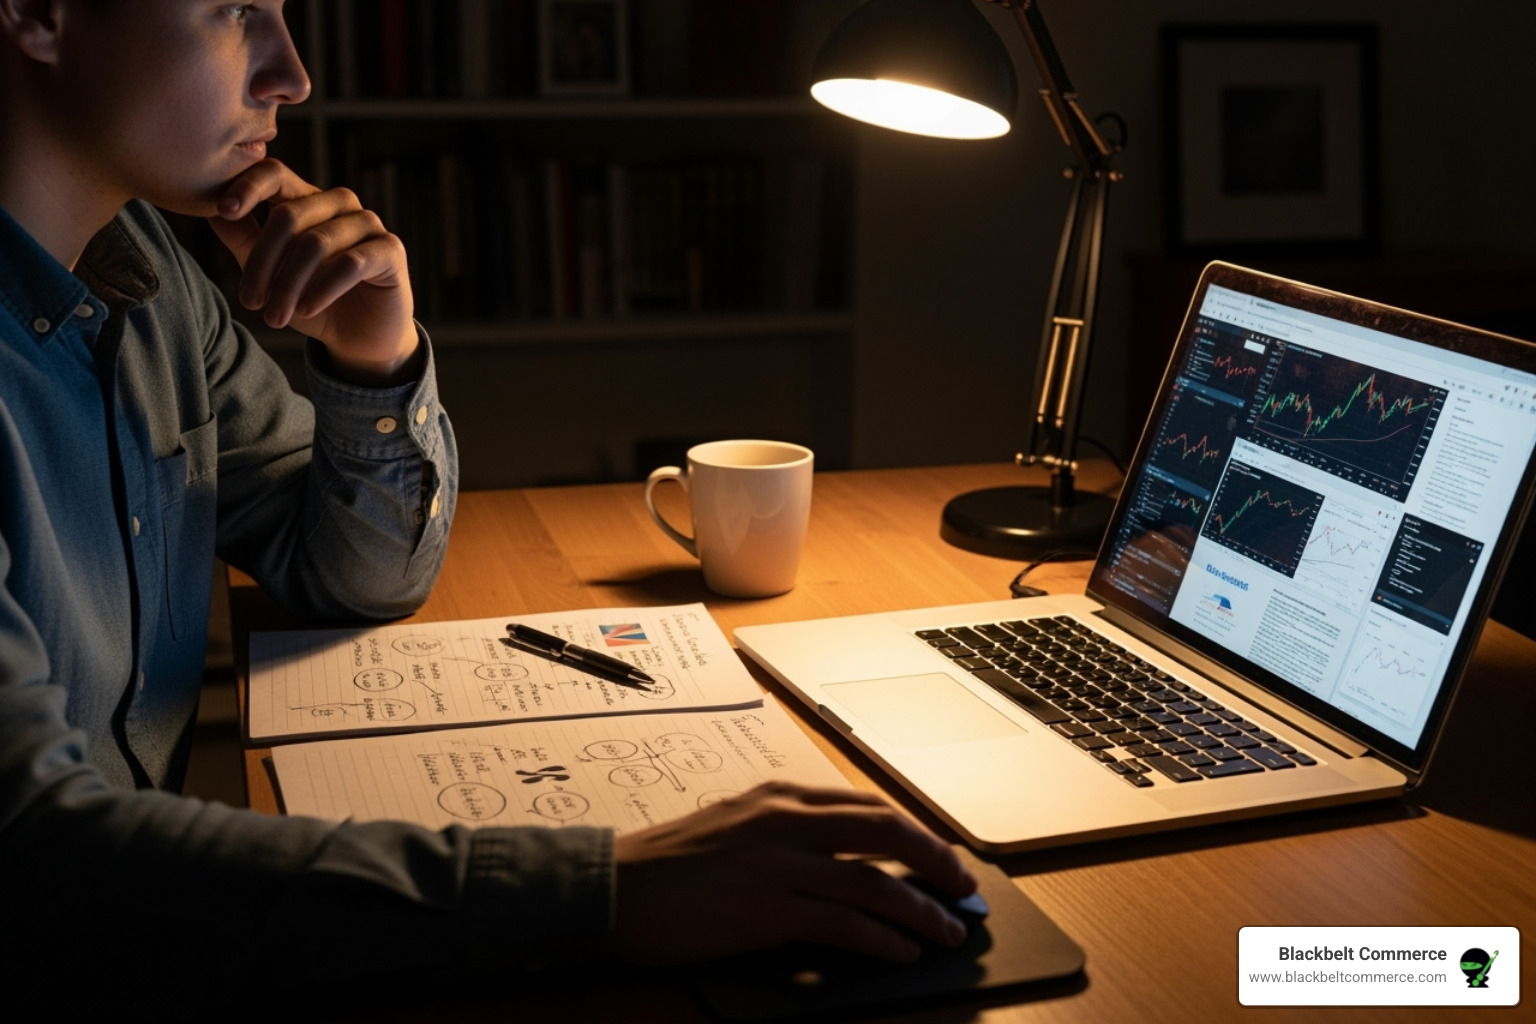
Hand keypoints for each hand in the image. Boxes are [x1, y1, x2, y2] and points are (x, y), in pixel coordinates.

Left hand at [206, 159, 418, 384]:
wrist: (360, 340)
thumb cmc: (312, 300)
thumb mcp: (269, 272)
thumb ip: (243, 238)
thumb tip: (206, 208)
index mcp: (307, 199)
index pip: (275, 174)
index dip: (248, 186)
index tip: (224, 211)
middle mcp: (339, 204)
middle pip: (289, 215)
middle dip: (263, 262)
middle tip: (249, 302)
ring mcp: (367, 224)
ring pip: (316, 242)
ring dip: (289, 284)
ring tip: (274, 317)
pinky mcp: (390, 250)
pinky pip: (350, 263)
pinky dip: (323, 289)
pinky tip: (307, 310)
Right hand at [612, 782, 976, 964]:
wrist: (609, 886)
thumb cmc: (668, 864)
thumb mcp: (736, 826)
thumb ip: (788, 832)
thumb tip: (845, 859)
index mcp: (779, 796)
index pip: (867, 806)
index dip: (916, 832)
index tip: (943, 855)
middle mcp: (785, 820)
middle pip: (885, 830)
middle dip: (936, 860)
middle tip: (964, 887)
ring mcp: (778, 864)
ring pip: (875, 880)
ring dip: (922, 909)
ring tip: (948, 931)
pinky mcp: (766, 910)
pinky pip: (844, 922)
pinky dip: (884, 938)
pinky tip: (903, 950)